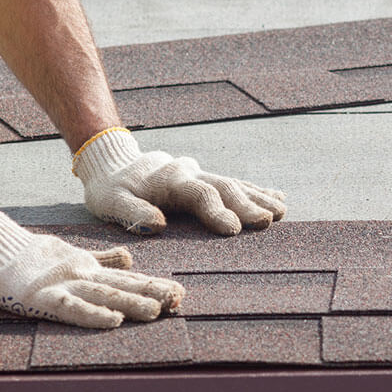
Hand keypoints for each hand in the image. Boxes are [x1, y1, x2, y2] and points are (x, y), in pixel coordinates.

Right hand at [0, 207, 184, 327]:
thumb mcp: (73, 256)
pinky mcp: (42, 298)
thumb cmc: (30, 257)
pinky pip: (72, 308)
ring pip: (104, 293)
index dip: (153, 285)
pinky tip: (113, 320)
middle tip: (179, 300)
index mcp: (89, 268)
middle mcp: (82, 275)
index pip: (127, 277)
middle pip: (123, 285)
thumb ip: (102, 259)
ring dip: (132, 302)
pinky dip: (93, 314)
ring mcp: (63, 285)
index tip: (180, 294)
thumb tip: (130, 258)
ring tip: (157, 310)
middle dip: (152, 293)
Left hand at [72, 127, 285, 235]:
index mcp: (170, 179)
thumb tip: (157, 225)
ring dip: (258, 197)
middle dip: (247, 204)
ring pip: (234, 183)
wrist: (113, 162)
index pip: (199, 194)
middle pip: (224, 187)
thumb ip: (132, 212)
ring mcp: (200, 173)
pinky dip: (256, 190)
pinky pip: (234, 183)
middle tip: (268, 220)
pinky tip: (277, 197)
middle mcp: (190, 172)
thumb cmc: (110, 189)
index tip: (233, 229)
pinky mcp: (204, 178)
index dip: (217, 211)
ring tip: (281, 211)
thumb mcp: (110, 201)